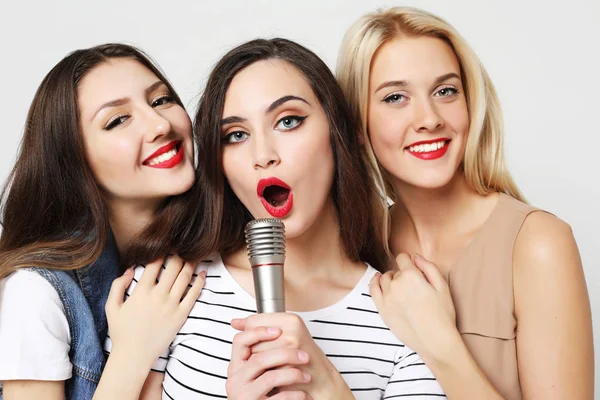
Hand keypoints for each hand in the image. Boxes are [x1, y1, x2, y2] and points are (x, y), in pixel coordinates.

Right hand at [105, 255, 205, 368]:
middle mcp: (158, 295)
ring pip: (185, 277)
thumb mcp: (111, 306)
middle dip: (178, 254)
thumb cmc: (121, 331)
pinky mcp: (181, 315)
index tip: (166, 246)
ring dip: (190, 263)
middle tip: (182, 247)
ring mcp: (171, 305)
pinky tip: (202, 274)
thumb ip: (118, 285)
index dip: (162, 251)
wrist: (134, 355)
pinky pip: (194, 295)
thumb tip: (130, 269)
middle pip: (173, 266)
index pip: (155, 263)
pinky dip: (199, 282)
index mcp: (141, 290)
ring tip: (194, 255)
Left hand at [228, 313, 352, 399]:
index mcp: (291, 319)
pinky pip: (263, 368)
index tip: (256, 343)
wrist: (320, 381)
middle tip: (270, 356)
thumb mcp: (285, 336)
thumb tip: (235, 323)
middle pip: (253, 338)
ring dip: (260, 363)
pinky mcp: (287, 363)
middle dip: (256, 350)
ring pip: (255, 353)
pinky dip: (266, 373)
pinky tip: (277, 373)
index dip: (251, 335)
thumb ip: (261, 327)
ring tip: (274, 365)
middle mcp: (291, 329)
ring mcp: (290, 346)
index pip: (254, 321)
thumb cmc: (303, 359)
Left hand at [370, 253, 457, 363]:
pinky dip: (375, 282)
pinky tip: (378, 280)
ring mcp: (386, 297)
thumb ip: (429, 267)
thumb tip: (416, 256)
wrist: (435, 341)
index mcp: (411, 276)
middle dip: (403, 275)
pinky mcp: (382, 309)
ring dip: (391, 280)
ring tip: (401, 288)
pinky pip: (373, 289)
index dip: (409, 261)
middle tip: (414, 287)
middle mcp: (396, 284)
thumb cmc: (442, 314)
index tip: (414, 268)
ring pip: (385, 279)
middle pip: (396, 271)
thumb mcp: (442, 286)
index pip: (403, 258)